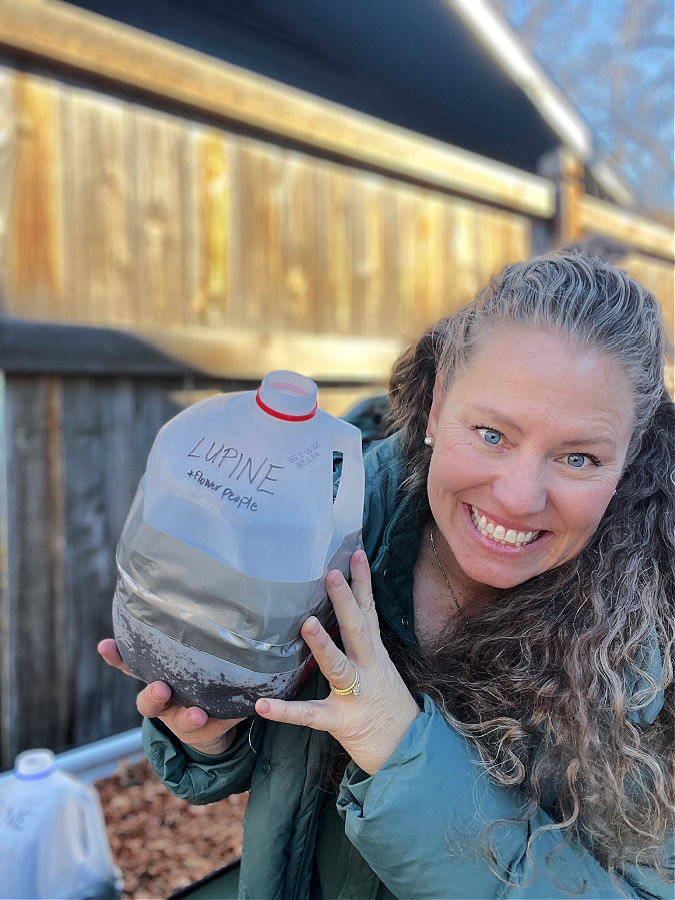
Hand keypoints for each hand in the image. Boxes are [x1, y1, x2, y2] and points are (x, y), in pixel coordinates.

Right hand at [97, 639, 245, 755]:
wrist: (214, 719)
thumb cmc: (194, 674)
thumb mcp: (187, 654)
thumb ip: (185, 636)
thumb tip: (187, 590)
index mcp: (156, 678)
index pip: (132, 667)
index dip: (117, 658)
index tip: (105, 646)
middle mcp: (165, 701)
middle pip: (149, 702)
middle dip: (153, 695)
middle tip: (161, 688)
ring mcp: (184, 719)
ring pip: (182, 722)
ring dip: (188, 718)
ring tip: (197, 714)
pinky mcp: (206, 732)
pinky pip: (214, 728)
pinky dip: (224, 721)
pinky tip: (232, 714)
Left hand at [254, 550, 419, 775]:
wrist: (407, 750)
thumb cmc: (387, 705)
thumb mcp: (380, 668)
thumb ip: (361, 644)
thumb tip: (339, 614)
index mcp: (375, 654)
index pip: (369, 612)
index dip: (363, 582)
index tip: (356, 553)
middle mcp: (368, 669)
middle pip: (357, 629)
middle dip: (346, 601)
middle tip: (331, 574)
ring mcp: (356, 695)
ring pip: (339, 666)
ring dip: (324, 645)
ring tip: (307, 624)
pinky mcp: (342, 722)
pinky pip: (310, 716)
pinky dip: (286, 711)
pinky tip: (262, 705)